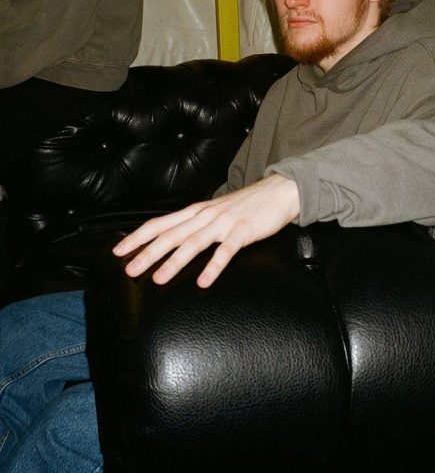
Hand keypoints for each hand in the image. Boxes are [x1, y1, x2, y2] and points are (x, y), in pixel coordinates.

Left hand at [112, 174, 299, 287]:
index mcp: (196, 211)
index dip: (138, 237)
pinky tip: (204, 282)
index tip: (118, 251)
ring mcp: (224, 223)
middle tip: (129, 269)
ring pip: (193, 242)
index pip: (160, 223)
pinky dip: (214, 266)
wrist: (279, 191)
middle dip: (148, 252)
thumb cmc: (247, 205)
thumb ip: (196, 223)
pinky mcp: (243, 231)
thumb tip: (174, 239)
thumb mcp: (216, 211)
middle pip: (171, 234)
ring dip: (174, 261)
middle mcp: (205, 215)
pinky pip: (226, 251)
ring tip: (158, 277)